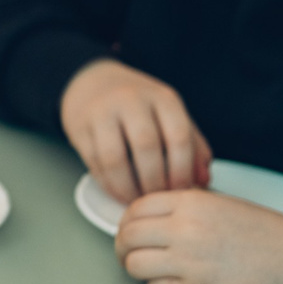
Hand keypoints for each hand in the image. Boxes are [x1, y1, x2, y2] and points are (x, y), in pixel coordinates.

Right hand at [60, 59, 211, 202]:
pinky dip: (109, 185)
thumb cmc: (138, 105)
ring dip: (128, 188)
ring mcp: (101, 112)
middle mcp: (130, 100)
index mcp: (161, 97)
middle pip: (146, 146)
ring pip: (115, 159)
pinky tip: (120, 193)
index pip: (178, 135)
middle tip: (159, 198)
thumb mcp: (169, 114)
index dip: (182, 169)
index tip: (182, 190)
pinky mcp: (79, 128)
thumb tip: (203, 179)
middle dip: (155, 181)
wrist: (91, 83)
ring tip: (138, 200)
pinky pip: (95, 164)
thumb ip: (192, 145)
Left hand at [116, 190, 282, 283]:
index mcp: (190, 203)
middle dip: (123, 247)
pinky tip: (172, 283)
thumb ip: (183, 206)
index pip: (135, 209)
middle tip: (130, 253)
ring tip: (149, 269)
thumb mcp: (220, 203)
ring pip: (134, 265)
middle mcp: (184, 230)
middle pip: (128, 237)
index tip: (131, 230)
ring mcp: (188, 262)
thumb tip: (149, 217)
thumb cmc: (264, 233)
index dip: (127, 221)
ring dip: (136, 268)